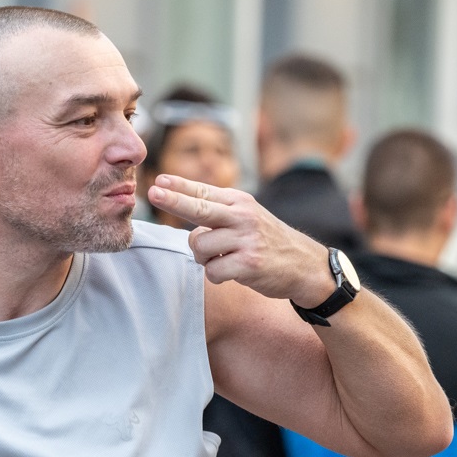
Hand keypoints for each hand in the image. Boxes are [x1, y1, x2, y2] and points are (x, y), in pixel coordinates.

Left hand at [146, 175, 335, 305]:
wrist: (304, 265)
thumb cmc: (267, 241)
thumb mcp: (248, 216)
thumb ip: (219, 210)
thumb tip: (178, 201)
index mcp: (240, 202)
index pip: (203, 191)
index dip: (179, 187)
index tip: (158, 181)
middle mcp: (243, 217)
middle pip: (199, 209)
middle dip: (173, 201)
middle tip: (152, 193)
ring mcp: (246, 240)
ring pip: (200, 247)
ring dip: (204, 258)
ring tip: (223, 258)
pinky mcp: (249, 264)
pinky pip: (213, 271)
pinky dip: (217, 275)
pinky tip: (233, 272)